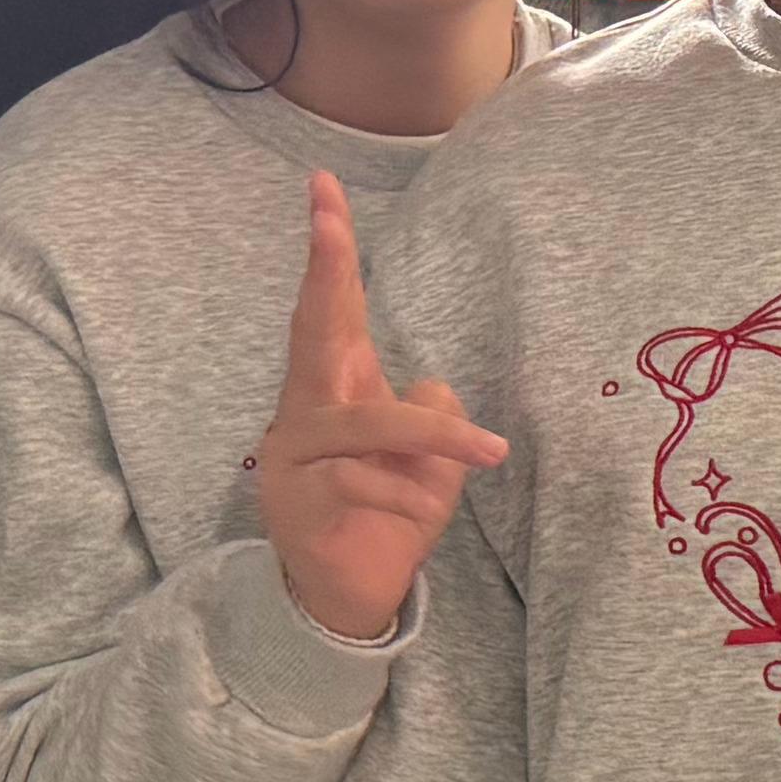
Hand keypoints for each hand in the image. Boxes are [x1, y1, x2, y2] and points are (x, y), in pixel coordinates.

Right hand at [254, 174, 504, 645]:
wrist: (350, 595)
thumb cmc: (388, 516)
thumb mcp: (429, 463)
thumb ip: (434, 418)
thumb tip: (435, 392)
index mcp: (337, 387)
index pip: (335, 308)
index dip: (331, 250)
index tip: (324, 186)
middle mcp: (306, 408)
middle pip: (314, 329)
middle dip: (325, 271)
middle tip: (328, 216)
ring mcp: (293, 452)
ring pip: (365, 422)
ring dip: (433, 438)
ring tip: (488, 455)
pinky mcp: (295, 498)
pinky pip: (357, 481)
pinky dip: (402, 494)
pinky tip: (420, 511)